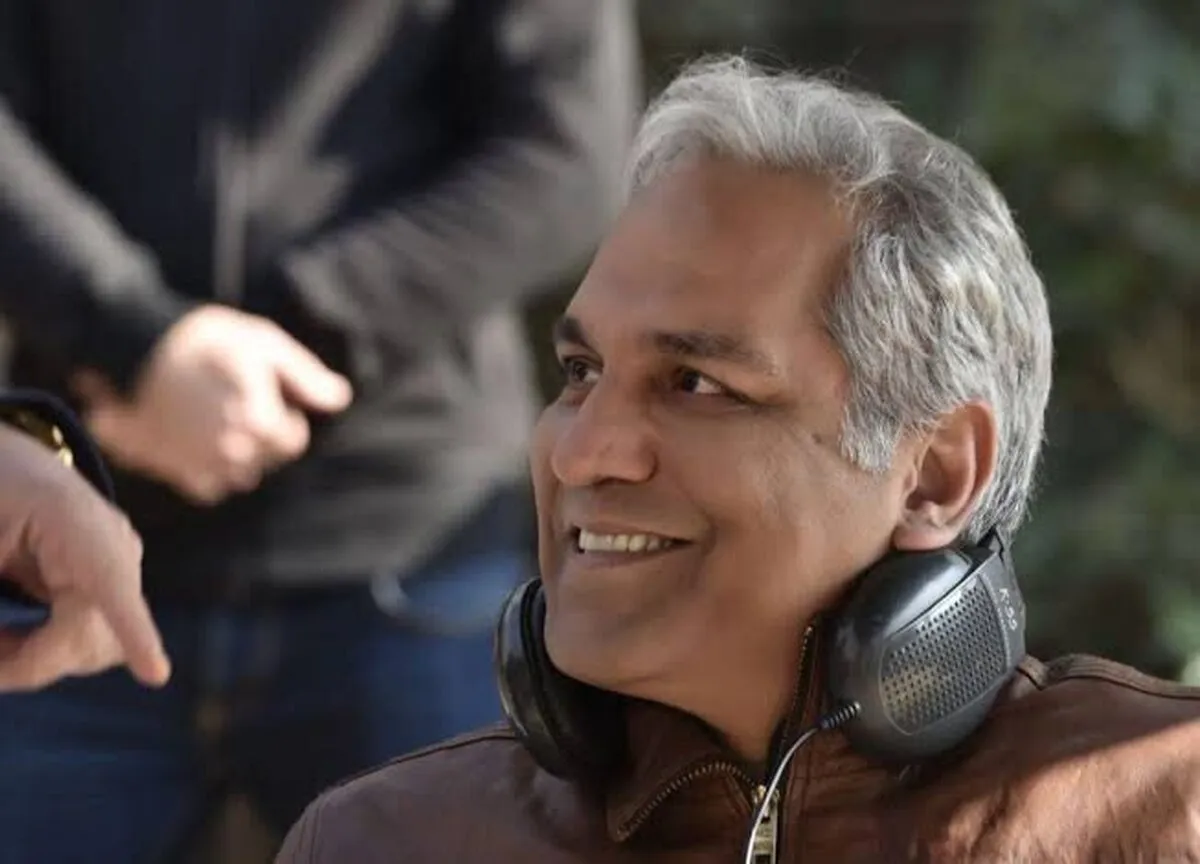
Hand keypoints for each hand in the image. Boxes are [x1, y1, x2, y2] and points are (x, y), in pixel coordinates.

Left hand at [0, 424, 169, 690]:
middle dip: (34, 662)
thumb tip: (1, 648)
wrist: (18, 469)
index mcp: (74, 519)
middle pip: (93, 634)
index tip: (156, 675)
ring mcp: (122, 567)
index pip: (110, 580)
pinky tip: (19, 638)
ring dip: (44, 661)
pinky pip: (99, 639)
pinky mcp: (117, 587)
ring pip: (100, 647)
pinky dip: (53, 652)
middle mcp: (115, 545)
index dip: (132, 629)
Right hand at [74, 305, 351, 504]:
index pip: (292, 441)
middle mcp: (232, 450)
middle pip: (266, 458)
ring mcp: (201, 463)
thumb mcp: (264, 344)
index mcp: (260, 422)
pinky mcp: (173, 469)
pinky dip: (210, 468)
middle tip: (237, 401)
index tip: (269, 396)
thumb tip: (341, 399)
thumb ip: (305, 376)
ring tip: (217, 418)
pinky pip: (208, 486)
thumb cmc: (206, 339)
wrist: (132, 344)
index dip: (286, 417)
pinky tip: (198, 439)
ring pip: (239, 474)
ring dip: (238, 454)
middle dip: (263, 436)